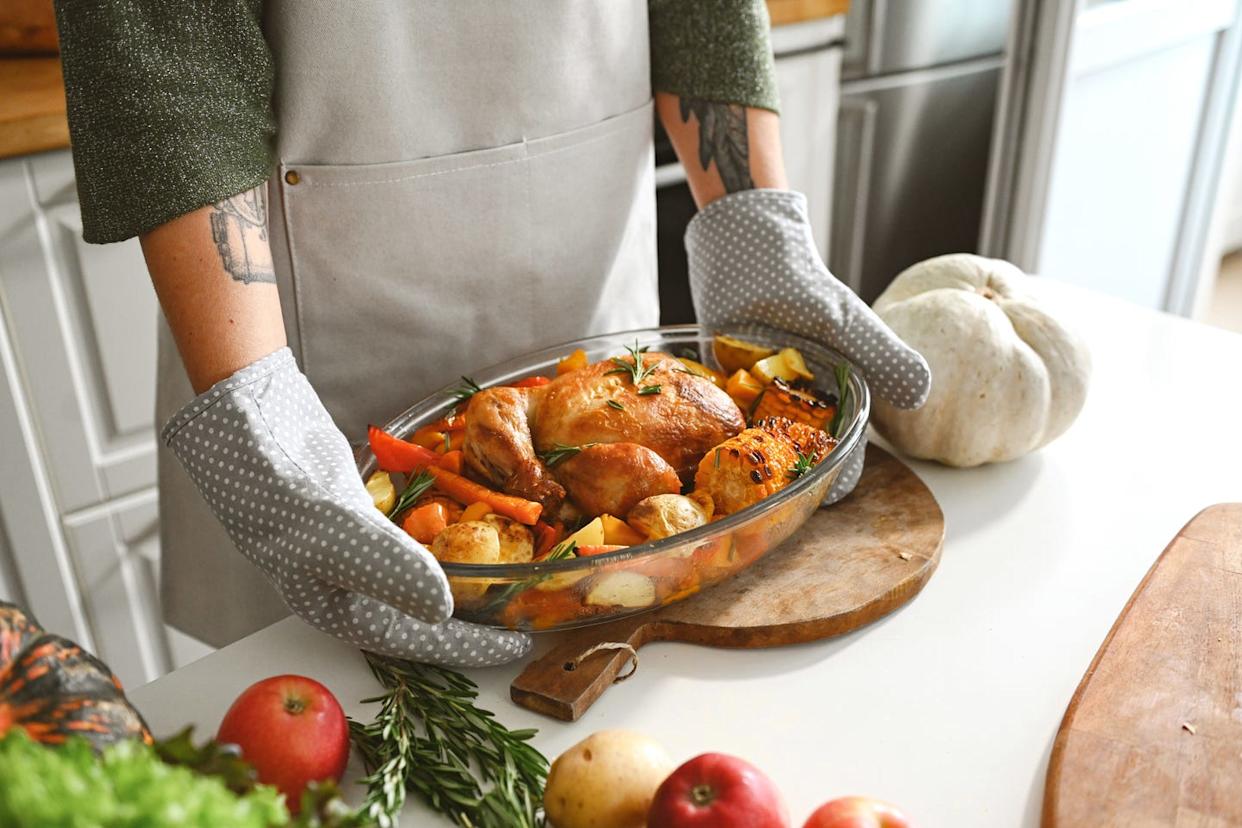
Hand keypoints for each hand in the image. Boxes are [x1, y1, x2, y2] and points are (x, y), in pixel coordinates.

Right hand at [161, 348, 530, 666]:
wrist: (248, 428)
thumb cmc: (278, 492)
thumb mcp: (338, 535)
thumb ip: (393, 571)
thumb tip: (445, 609)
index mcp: (341, 609)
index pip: (418, 641)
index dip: (470, 647)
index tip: (517, 646)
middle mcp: (352, 586)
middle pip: (425, 614)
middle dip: (474, 617)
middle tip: (524, 612)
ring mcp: (358, 550)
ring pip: (423, 574)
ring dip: (464, 575)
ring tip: (510, 575)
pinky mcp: (364, 514)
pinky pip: (414, 535)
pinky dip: (444, 534)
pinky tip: (473, 525)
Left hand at [686, 189, 930, 501]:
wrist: (745, 245)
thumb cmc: (802, 284)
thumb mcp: (845, 321)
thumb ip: (883, 356)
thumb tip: (923, 394)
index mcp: (835, 397)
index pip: (840, 453)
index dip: (833, 478)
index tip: (816, 495)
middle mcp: (797, 404)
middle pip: (794, 457)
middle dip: (781, 480)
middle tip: (761, 500)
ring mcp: (757, 396)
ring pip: (755, 443)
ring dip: (744, 463)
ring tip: (726, 484)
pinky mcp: (721, 384)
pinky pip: (716, 417)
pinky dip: (710, 433)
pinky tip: (695, 451)